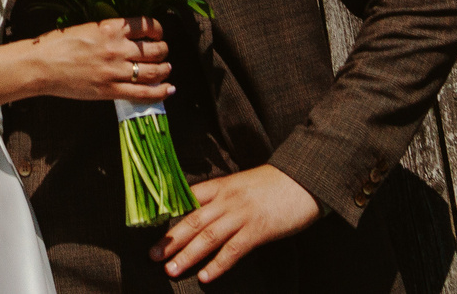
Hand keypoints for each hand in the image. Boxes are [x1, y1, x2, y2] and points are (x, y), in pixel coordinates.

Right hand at [22, 15, 172, 101]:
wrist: (42, 65)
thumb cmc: (59, 44)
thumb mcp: (87, 28)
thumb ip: (110, 31)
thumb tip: (129, 36)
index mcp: (111, 27)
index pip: (147, 25)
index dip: (158, 30)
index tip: (157, 34)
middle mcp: (117, 48)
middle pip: (156, 50)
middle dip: (163, 51)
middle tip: (162, 53)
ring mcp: (115, 71)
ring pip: (154, 71)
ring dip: (164, 70)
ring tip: (165, 69)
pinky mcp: (111, 91)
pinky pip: (144, 93)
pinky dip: (160, 92)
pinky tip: (168, 90)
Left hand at [153, 166, 318, 282]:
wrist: (304, 179)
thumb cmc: (275, 184)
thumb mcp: (243, 184)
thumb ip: (223, 197)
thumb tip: (203, 213)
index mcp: (222, 185)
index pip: (187, 199)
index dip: (169, 215)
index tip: (151, 229)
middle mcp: (227, 199)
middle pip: (192, 220)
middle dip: (170, 239)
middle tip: (153, 255)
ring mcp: (242, 214)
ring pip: (207, 236)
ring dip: (187, 255)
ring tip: (170, 270)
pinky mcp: (258, 229)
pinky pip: (234, 249)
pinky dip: (218, 264)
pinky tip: (205, 277)